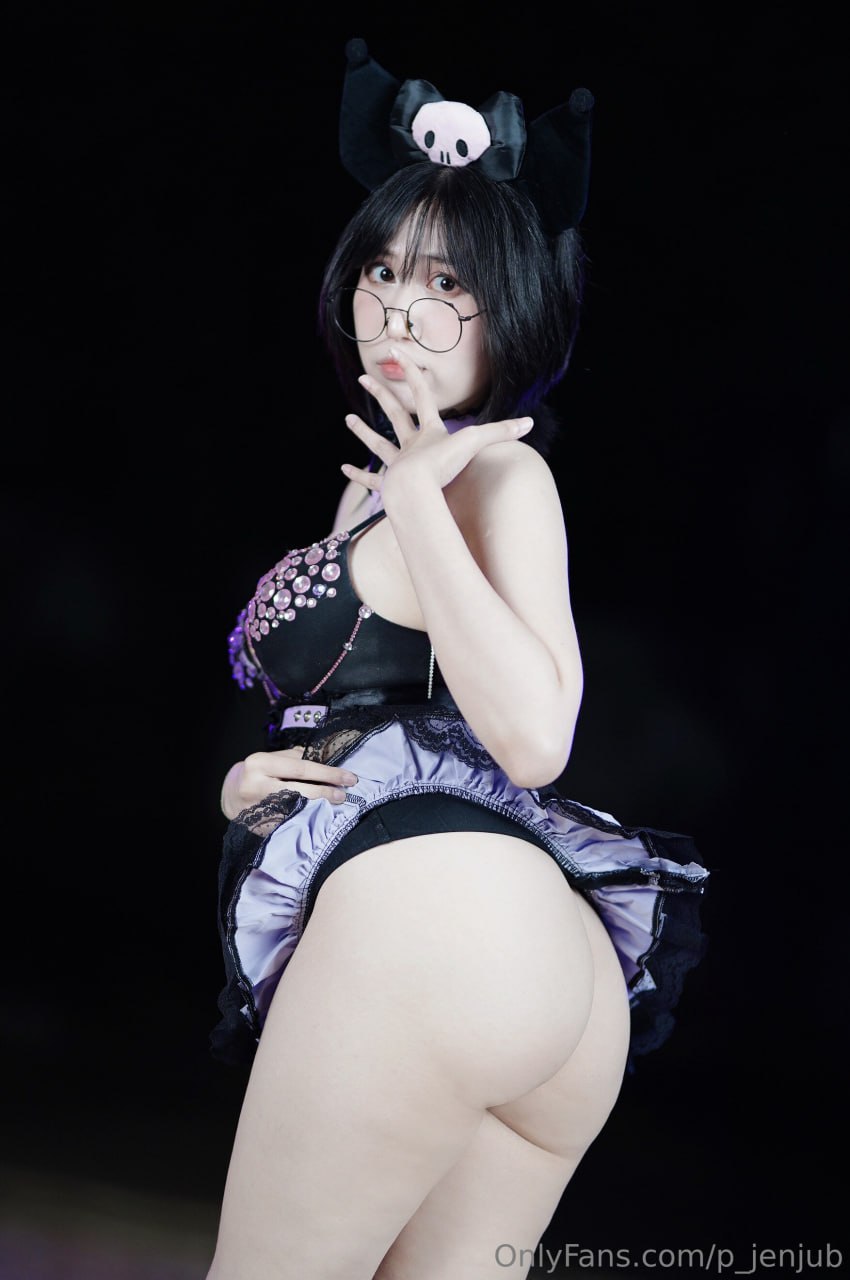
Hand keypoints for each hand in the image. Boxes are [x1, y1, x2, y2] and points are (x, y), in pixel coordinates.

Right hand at [221, 747, 357, 819]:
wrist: (232, 795)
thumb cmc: (258, 773)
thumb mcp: (272, 758)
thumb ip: (296, 758)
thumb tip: (328, 760)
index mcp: (260, 763)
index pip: (301, 768)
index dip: (327, 773)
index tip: (349, 777)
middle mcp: (256, 786)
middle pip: (300, 791)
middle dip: (326, 792)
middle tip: (345, 793)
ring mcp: (257, 809)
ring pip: (296, 809)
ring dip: (319, 807)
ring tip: (336, 803)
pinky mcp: (260, 826)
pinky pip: (289, 822)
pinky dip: (306, 819)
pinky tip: (319, 816)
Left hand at [340, 345, 531, 502]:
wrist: (416, 491)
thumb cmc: (442, 466)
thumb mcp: (476, 444)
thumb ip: (502, 433)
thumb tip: (530, 422)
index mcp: (430, 432)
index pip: (421, 395)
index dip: (412, 372)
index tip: (397, 352)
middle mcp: (411, 444)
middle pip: (394, 414)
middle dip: (381, 394)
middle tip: (365, 378)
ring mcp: (398, 464)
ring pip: (377, 444)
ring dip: (363, 432)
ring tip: (348, 419)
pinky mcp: (390, 486)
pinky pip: (371, 481)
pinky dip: (358, 476)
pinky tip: (345, 470)